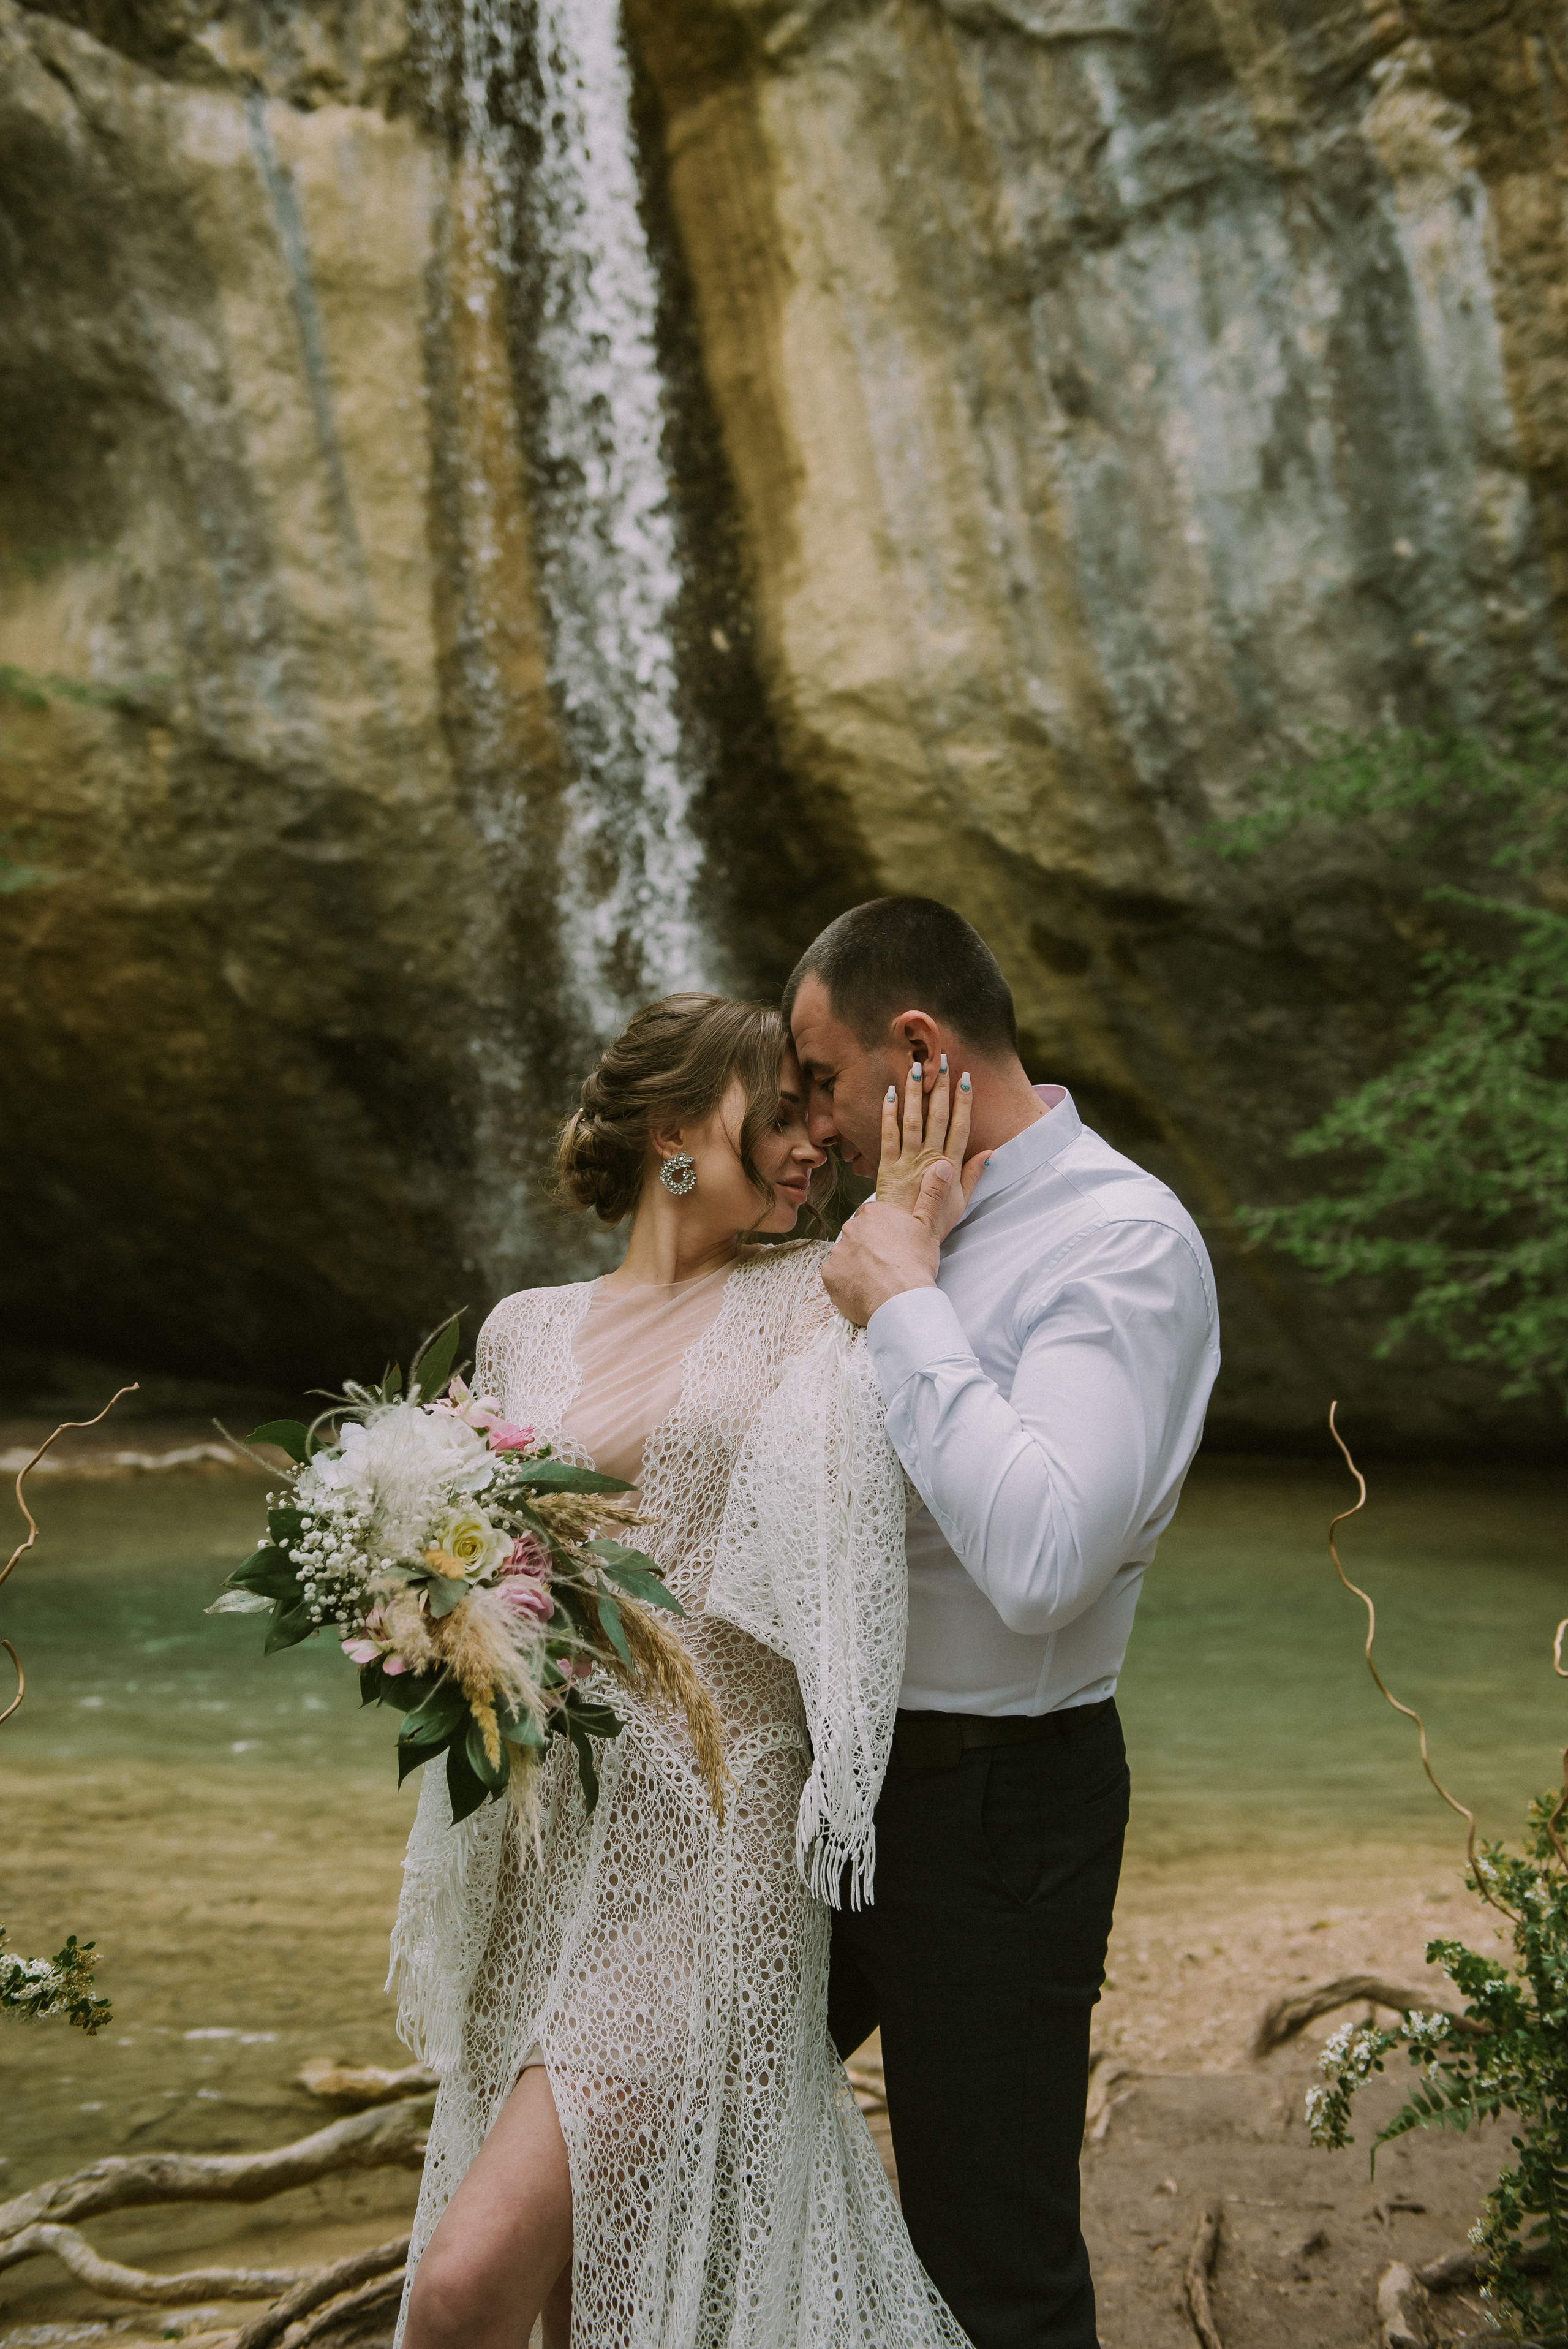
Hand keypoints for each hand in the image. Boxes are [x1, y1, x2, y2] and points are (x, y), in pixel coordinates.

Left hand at [823, 1189, 948, 1328]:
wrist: (901, 1300)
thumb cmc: (916, 1263)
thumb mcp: (928, 1226)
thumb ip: (932, 1194)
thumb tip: (941, 1165)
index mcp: (873, 1213)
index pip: (873, 1220)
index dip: (885, 1235)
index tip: (895, 1248)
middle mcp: (850, 1228)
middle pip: (858, 1237)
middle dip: (869, 1249)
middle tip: (887, 1265)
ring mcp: (837, 1251)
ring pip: (846, 1256)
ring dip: (857, 1266)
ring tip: (877, 1280)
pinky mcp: (829, 1274)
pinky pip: (836, 1276)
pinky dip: (847, 1283)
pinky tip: (864, 1290)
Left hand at [876, 1056, 987, 1242]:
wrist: (906, 1240)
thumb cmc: (935, 1221)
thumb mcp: (961, 1201)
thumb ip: (974, 1174)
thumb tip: (990, 1152)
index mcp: (950, 1165)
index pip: (960, 1127)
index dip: (964, 1102)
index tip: (966, 1079)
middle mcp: (930, 1158)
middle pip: (938, 1117)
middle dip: (940, 1087)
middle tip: (942, 1060)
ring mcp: (908, 1161)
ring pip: (913, 1120)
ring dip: (916, 1093)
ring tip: (916, 1067)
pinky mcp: (887, 1167)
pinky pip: (888, 1136)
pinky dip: (889, 1114)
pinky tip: (891, 1093)